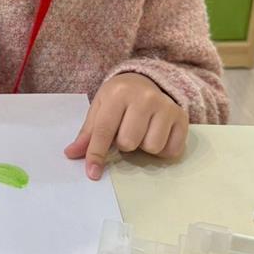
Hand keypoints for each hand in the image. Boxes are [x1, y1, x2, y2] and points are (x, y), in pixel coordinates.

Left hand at [65, 73, 188, 179]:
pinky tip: (157, 135)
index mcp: (118, 93)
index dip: (96, 154)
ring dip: (144, 147)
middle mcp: (144, 97)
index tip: (92, 173)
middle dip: (124, 144)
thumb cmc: (118, 98)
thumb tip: (71, 154)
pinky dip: (163, 150)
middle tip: (125, 132)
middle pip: (129, 142)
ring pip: (152, 147)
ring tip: (141, 132)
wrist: (146, 80)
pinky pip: (171, 150)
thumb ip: (87, 133)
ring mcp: (166, 106)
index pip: (104, 130)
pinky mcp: (182, 117)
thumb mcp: (100, 108)